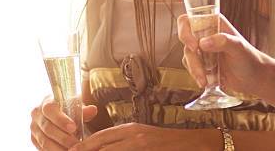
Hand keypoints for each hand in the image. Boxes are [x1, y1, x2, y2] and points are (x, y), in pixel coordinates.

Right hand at [30, 96, 97, 149]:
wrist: (57, 112)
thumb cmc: (68, 107)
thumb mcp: (75, 105)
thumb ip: (83, 109)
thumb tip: (93, 110)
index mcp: (45, 102)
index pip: (50, 110)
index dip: (61, 120)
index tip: (74, 127)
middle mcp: (37, 115)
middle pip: (48, 128)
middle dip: (63, 138)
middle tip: (77, 144)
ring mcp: (34, 129)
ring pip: (45, 141)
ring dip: (59, 148)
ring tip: (73, 150)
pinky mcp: (34, 140)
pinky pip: (43, 148)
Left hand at [69, 123, 216, 150]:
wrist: (189, 144)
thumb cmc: (164, 142)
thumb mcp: (142, 135)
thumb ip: (124, 140)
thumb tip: (104, 146)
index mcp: (129, 129)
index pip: (100, 137)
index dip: (85, 145)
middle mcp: (132, 136)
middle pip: (102, 146)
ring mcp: (139, 146)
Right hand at [178, 12, 268, 96]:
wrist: (254, 79)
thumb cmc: (249, 59)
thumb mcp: (238, 47)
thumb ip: (222, 41)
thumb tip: (202, 43)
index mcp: (212, 23)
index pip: (188, 20)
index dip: (185, 30)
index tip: (193, 45)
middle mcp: (205, 34)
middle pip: (185, 40)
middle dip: (191, 57)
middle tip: (200, 72)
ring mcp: (202, 49)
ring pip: (188, 56)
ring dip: (195, 69)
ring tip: (205, 81)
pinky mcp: (202, 64)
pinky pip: (191, 68)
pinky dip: (197, 75)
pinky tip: (209, 82)